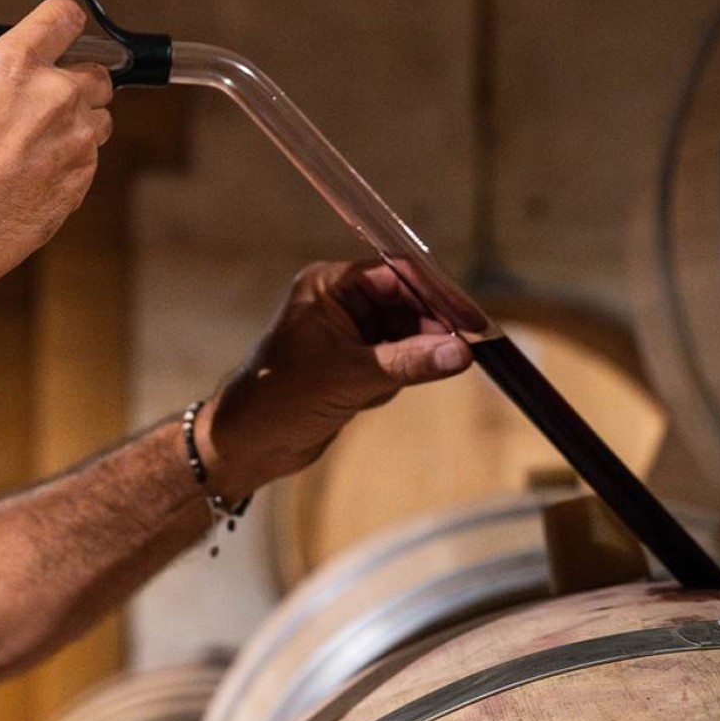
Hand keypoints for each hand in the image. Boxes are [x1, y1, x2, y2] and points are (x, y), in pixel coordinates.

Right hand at [0, 0, 112, 293]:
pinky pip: (92, 154)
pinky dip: (73, 155)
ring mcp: (77, 138)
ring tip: (33, 138)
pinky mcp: (86, 174)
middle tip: (42, 96)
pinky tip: (36, 167)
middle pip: (98, 72)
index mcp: (16, 66)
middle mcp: (56, 96)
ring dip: (78, 120)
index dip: (66, 18)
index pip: (65, 17)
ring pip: (100, 116)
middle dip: (76, 79)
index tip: (64, 26)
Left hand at [197, 262, 474, 495]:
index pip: (397, 275)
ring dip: (407, 361)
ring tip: (385, 385)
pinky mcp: (353, 365)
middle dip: (426, 332)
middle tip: (458, 353)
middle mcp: (339, 303)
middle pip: (406, 305)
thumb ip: (410, 362)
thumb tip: (462, 352)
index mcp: (330, 286)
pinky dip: (393, 382)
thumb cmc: (281, 397)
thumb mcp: (352, 376)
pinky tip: (368, 399)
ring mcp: (347, 335)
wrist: (249, 445)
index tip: (470, 318)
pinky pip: (395, 363)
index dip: (436, 295)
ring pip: (404, 337)